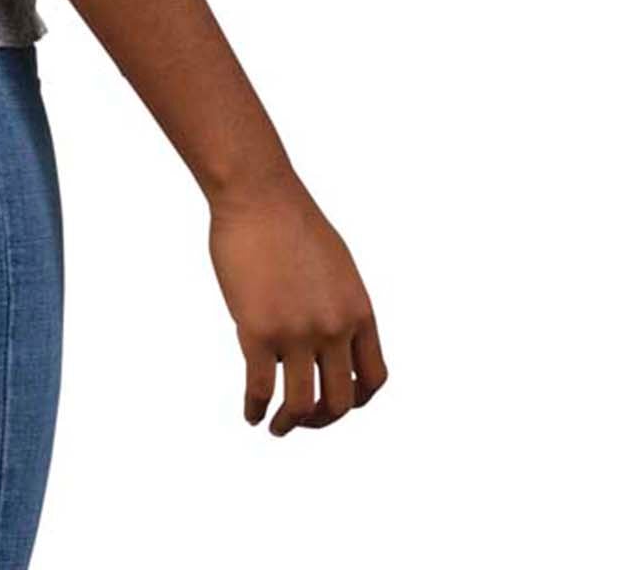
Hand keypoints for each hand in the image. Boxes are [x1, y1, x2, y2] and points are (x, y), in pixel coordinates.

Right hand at [208, 171, 387, 434]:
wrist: (256, 194)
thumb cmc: (288, 219)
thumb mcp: (335, 265)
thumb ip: (338, 303)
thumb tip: (327, 332)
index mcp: (359, 313)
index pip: (372, 378)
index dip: (357, 400)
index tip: (336, 402)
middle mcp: (334, 330)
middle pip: (340, 401)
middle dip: (323, 420)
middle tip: (303, 422)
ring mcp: (297, 333)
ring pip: (301, 403)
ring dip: (290, 424)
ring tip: (276, 428)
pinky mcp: (257, 331)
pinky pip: (260, 387)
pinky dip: (255, 408)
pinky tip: (250, 414)